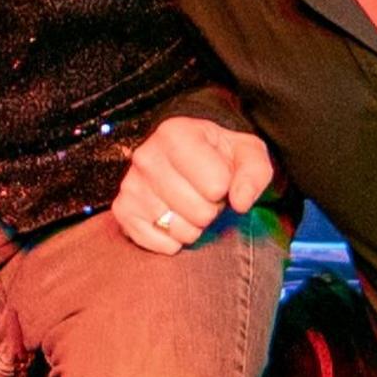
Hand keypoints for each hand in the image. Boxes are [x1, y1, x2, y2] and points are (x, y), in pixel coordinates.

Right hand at [111, 114, 275, 254]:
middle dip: (211, 209)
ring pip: (180, 230)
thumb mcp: (248, 153)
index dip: (226, 188)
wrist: (185, 154)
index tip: (220, 178)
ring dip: (193, 226)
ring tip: (189, 205)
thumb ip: (254, 173)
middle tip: (204, 195)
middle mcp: (146, 156)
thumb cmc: (219, 154)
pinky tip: (174, 219)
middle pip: (200, 212)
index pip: (217, 185)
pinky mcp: (122, 210)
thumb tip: (241, 202)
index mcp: (175, 134)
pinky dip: (172, 240)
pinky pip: (157, 242)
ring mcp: (131, 184)